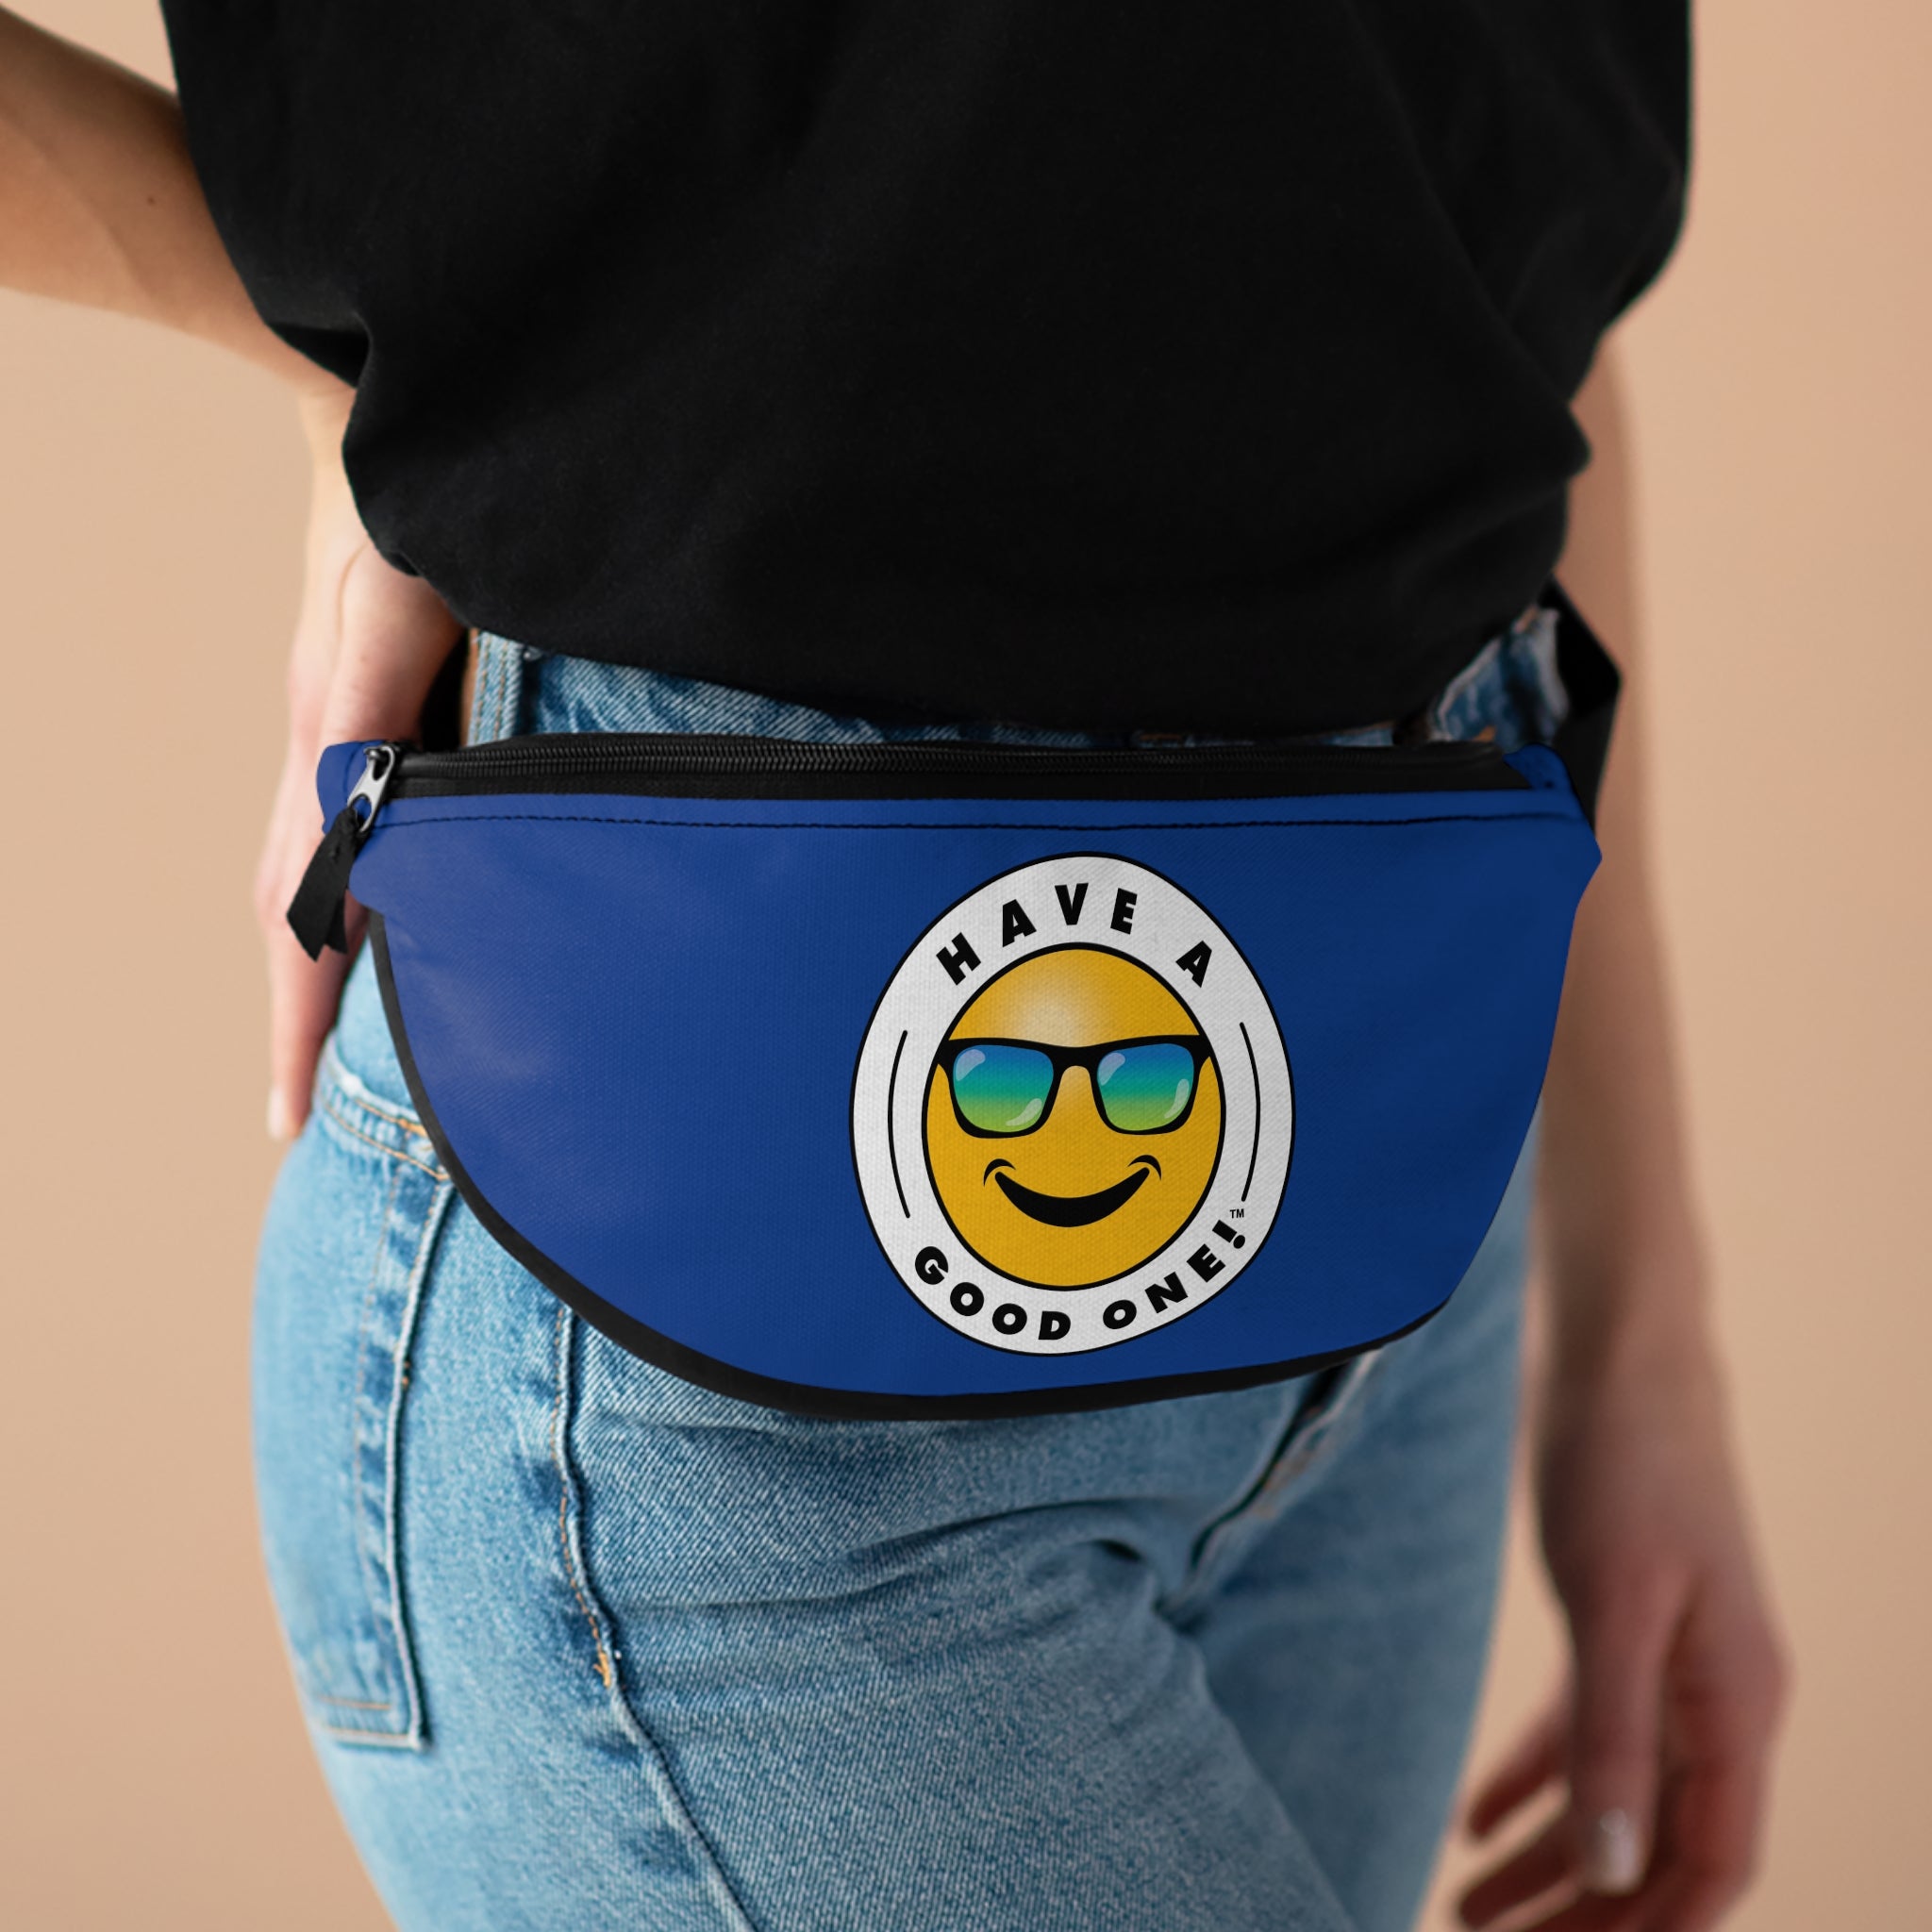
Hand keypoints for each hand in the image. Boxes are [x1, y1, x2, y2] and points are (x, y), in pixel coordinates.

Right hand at [256, 386, 462, 1138]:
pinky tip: (382, 926)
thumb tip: (358, 833)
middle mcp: (325, 748)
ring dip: (315, 967)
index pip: (300, 910)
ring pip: (308, 874)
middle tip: (300, 1119)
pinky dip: (342, 898)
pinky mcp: (368, 708)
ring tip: (330, 1053)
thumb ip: (373, 714)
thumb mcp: (394, 603)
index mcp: (332, 743)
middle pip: (289, 911)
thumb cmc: (401, 498)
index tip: (287, 1117)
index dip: (298, 1017)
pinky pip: (341, 827)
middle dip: (295, 1018)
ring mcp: (339, 730)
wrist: (374, 407)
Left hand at [1458, 1311, 1787, 1930]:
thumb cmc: (1627, 1461)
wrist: (1619, 1349)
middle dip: (1583, 1913)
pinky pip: (1585, 1731)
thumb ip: (1615, 1734)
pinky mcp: (1621, 1621)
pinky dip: (1534, 1781)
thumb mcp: (1615, 1601)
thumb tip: (1616, 1874)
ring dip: (1547, 1862)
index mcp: (1739, 1702)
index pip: (1712, 1864)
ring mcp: (1671, 1659)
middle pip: (1657, 1845)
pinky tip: (1473, 1822)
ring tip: (1461, 1909)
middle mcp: (1715, 1695)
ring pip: (1616, 1795)